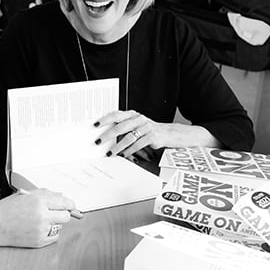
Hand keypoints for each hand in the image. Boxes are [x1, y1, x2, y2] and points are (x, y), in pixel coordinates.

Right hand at [0, 189, 76, 248]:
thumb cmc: (5, 210)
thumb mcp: (24, 195)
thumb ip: (44, 194)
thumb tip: (61, 196)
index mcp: (38, 201)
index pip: (65, 202)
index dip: (69, 204)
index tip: (70, 205)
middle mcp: (42, 215)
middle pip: (66, 216)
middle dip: (62, 213)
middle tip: (56, 213)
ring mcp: (41, 229)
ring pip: (60, 226)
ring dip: (54, 223)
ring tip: (41, 220)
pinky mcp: (39, 241)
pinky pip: (54, 237)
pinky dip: (49, 233)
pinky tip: (38, 228)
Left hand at [94, 110, 220, 158]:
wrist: (174, 135)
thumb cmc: (153, 132)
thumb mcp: (139, 127)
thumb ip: (125, 128)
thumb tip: (106, 136)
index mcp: (134, 115)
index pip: (116, 114)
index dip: (104, 119)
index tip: (94, 125)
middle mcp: (140, 119)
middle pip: (120, 126)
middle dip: (107, 134)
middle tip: (98, 142)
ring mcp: (147, 127)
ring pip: (128, 137)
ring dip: (117, 147)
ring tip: (110, 153)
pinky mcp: (154, 137)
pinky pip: (139, 144)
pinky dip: (130, 151)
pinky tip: (124, 156)